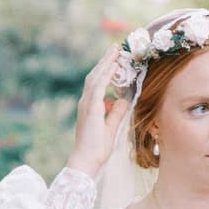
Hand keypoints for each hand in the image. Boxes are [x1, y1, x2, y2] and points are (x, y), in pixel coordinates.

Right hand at [68, 44, 130, 180]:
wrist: (86, 161)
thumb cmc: (97, 149)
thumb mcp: (111, 127)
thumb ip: (116, 113)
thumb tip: (123, 100)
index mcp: (90, 107)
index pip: (97, 83)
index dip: (106, 70)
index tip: (115, 59)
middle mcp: (85, 102)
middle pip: (95, 76)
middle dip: (105, 61)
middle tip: (115, 48)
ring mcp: (86, 105)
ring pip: (95, 77)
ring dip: (106, 63)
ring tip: (115, 51)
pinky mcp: (90, 109)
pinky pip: (98, 87)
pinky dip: (105, 75)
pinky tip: (113, 66)